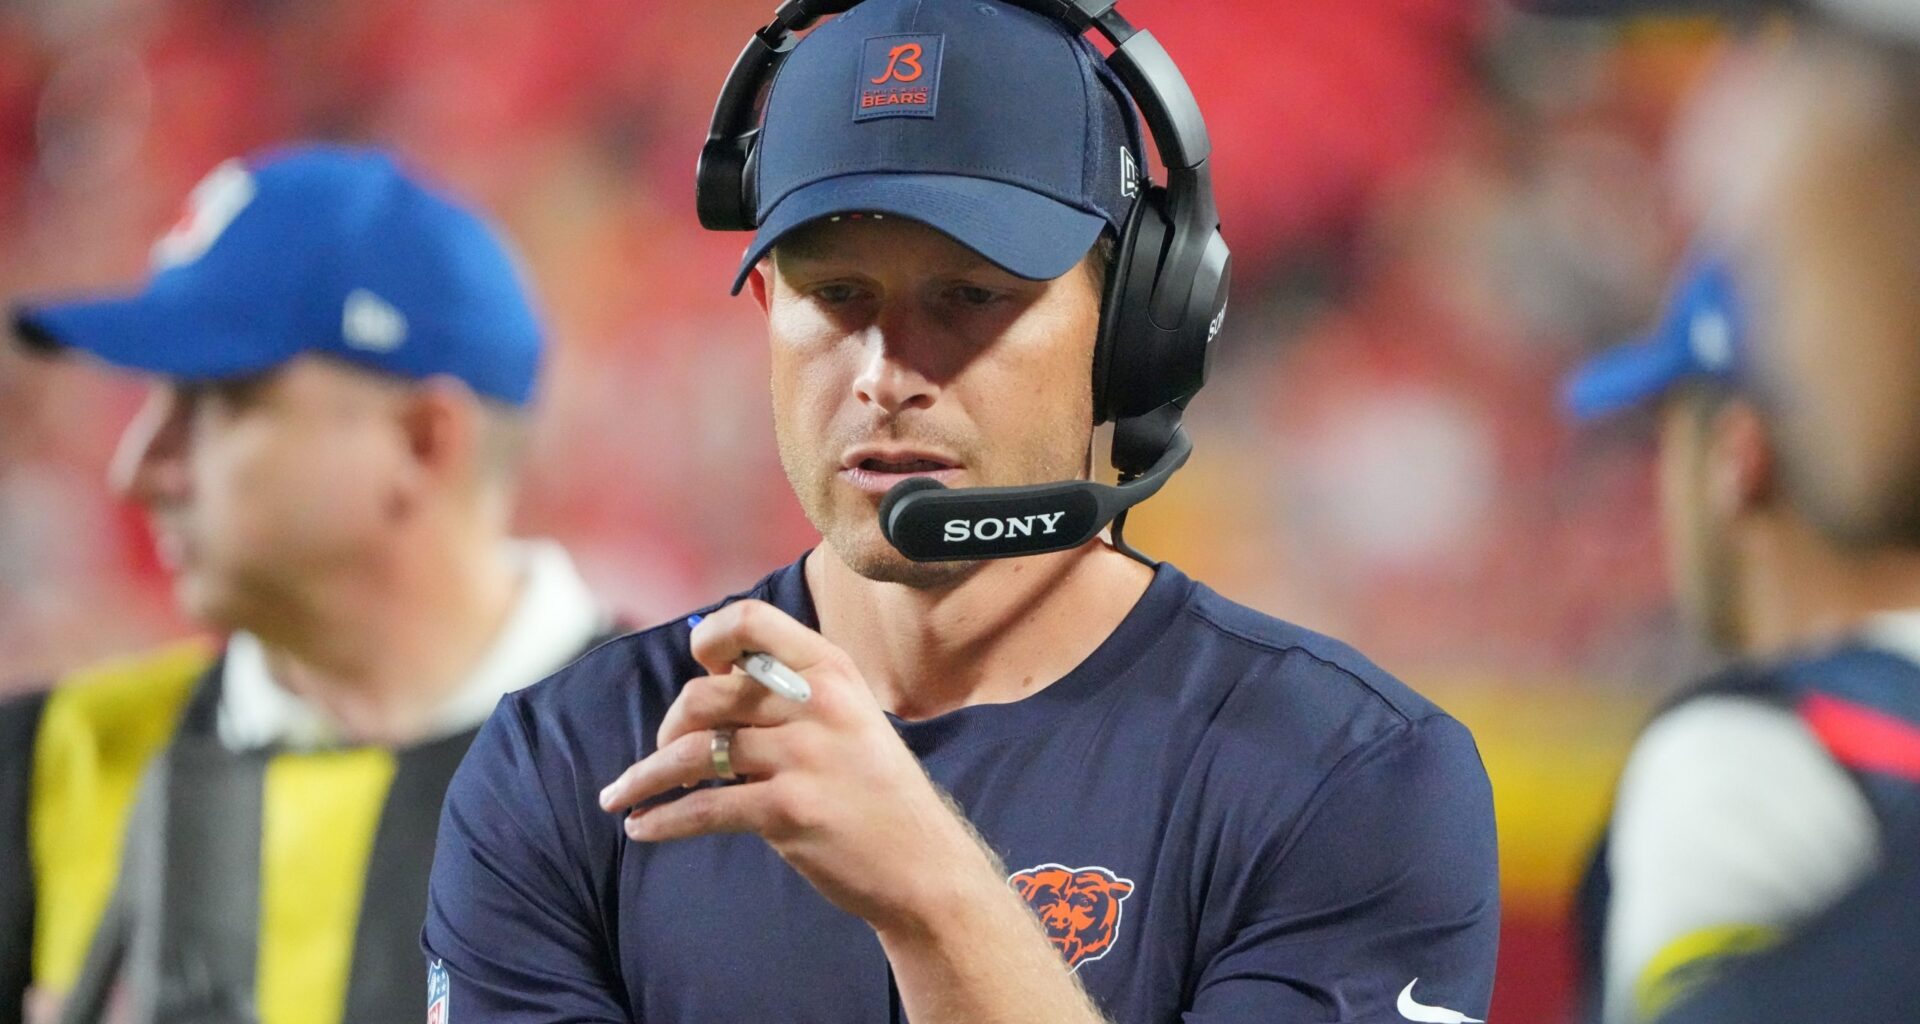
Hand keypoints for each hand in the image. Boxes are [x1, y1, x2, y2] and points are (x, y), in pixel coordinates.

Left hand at [595, 600, 1001, 934]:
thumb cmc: (877, 793)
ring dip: (645, 777)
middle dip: (669, 725)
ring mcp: (803, 757)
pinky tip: (642, 828)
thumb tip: (715, 681)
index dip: (710, 638)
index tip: (699, 666)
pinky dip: (662, 820)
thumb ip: (792, 694)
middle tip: (666, 752)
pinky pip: (703, 808)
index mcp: (832, 670)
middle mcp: (817, 703)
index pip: (752, 620)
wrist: (924, 866)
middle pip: (706, 694)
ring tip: (620, 796)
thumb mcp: (851, 718)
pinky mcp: (788, 810)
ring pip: (693, 753)